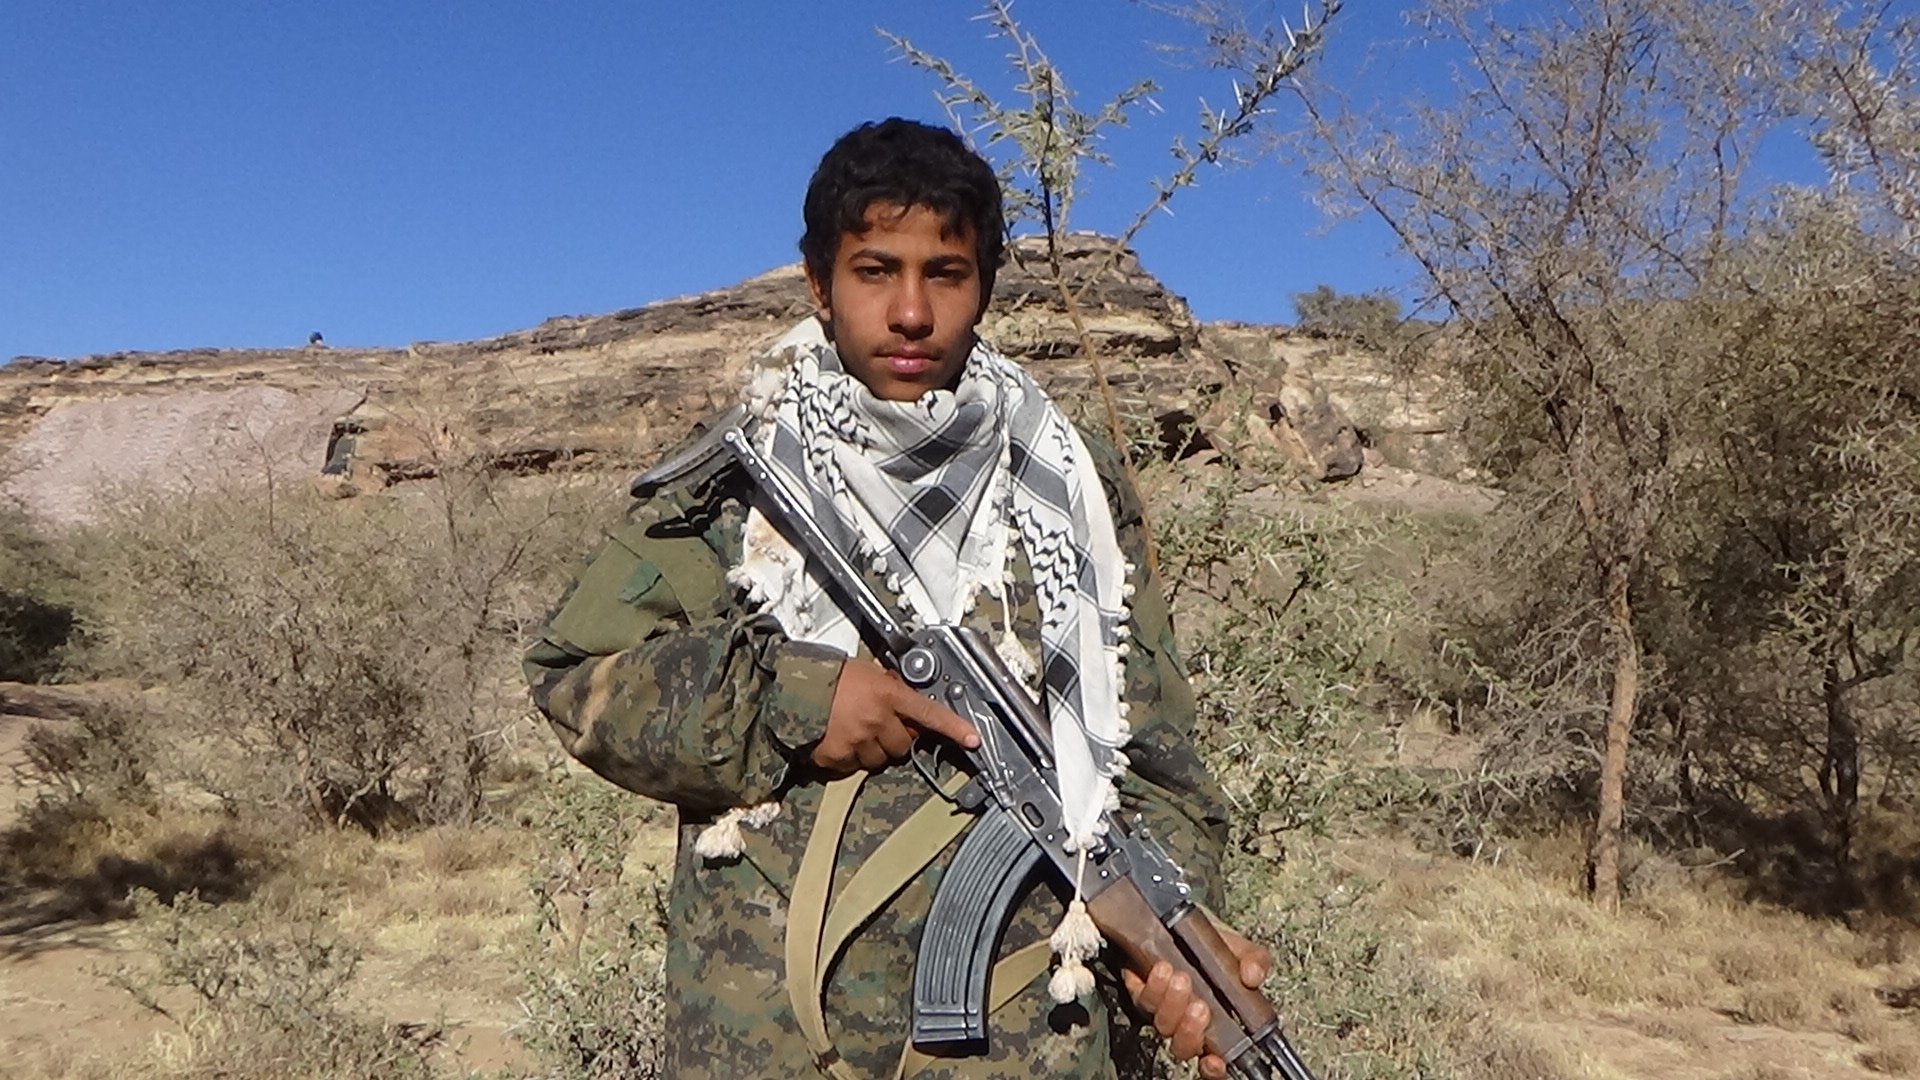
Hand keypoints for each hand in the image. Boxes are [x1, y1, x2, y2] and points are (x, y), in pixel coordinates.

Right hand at [811, 657, 978, 772]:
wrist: (793, 684)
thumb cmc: (831, 675)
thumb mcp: (868, 673)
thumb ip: (890, 689)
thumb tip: (905, 704)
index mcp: (888, 695)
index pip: (929, 713)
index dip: (954, 728)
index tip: (973, 739)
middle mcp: (877, 719)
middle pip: (903, 745)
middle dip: (894, 738)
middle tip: (877, 724)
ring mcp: (857, 741)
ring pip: (879, 760)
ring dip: (872, 750)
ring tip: (853, 729)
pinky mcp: (837, 756)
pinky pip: (852, 766)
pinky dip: (847, 757)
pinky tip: (837, 738)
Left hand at [1121, 923, 1271, 1079]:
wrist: (1180, 922)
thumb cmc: (1214, 946)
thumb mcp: (1241, 950)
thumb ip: (1255, 962)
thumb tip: (1252, 976)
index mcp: (1216, 1024)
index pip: (1214, 1062)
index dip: (1214, 1069)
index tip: (1215, 1061)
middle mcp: (1186, 1023)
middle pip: (1184, 1047)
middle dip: (1191, 1031)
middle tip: (1200, 1006)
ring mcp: (1162, 1010)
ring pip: (1163, 1024)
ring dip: (1171, 1004)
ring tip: (1180, 978)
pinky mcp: (1140, 992)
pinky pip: (1141, 998)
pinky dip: (1153, 986)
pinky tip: (1162, 970)